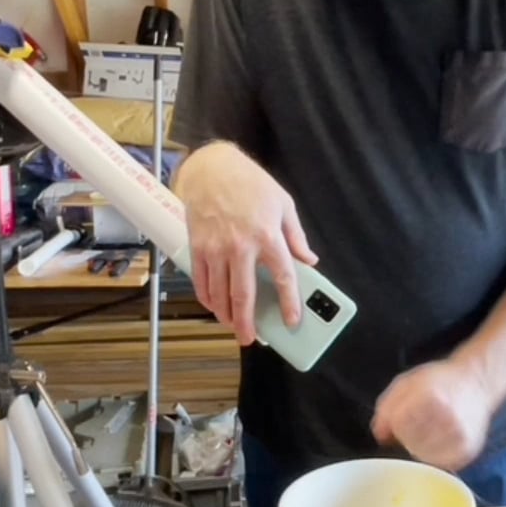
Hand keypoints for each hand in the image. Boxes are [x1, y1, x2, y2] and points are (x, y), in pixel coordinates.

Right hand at [176, 141, 316, 345]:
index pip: (283, 277)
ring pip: (219, 292)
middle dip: (247, 322)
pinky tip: (214, 306)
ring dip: (225, 314)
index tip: (292, 321)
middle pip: (243, 294)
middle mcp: (241, 246)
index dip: (288, 302)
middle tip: (249, 338)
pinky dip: (207, 298)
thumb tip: (308, 260)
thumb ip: (296, 236)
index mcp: (267, 236)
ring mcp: (215, 248)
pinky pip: (201, 280)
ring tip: (232, 325)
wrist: (212, 168)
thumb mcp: (283, 204)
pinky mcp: (197, 246)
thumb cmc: (251, 184)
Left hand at [370, 357, 498, 471]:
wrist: (477, 383)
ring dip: (419, 447)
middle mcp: (449, 421)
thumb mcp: (406, 383)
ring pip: (423, 456)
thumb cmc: (439, 381)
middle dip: (407, 435)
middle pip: (410, 443)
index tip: (404, 414)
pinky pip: (438, 463)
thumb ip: (387, 407)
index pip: (400, 424)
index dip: (397, 421)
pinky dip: (433, 455)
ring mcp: (460, 440)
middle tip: (417, 422)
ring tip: (428, 430)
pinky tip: (438, 440)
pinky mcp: (467, 453)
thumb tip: (381, 437)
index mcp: (432, 399)